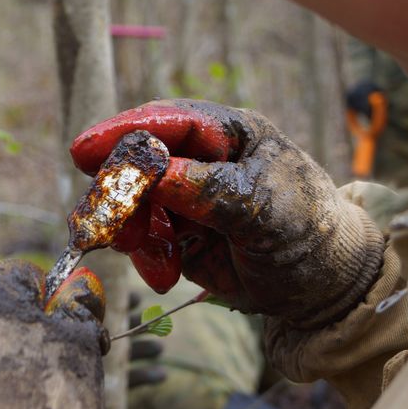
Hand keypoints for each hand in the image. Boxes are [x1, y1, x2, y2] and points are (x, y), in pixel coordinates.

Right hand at [71, 100, 384, 327]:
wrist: (322, 286)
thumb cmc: (308, 230)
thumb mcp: (266, 208)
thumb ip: (212, 191)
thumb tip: (157, 175)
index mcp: (230, 135)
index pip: (171, 122)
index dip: (126, 132)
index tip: (85, 151)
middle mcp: (203, 161)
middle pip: (141, 162)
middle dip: (121, 190)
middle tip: (106, 219)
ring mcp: (188, 199)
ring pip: (134, 203)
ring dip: (131, 230)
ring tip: (148, 257)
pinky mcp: (180, 235)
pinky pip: (144, 239)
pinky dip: (145, 256)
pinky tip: (164, 274)